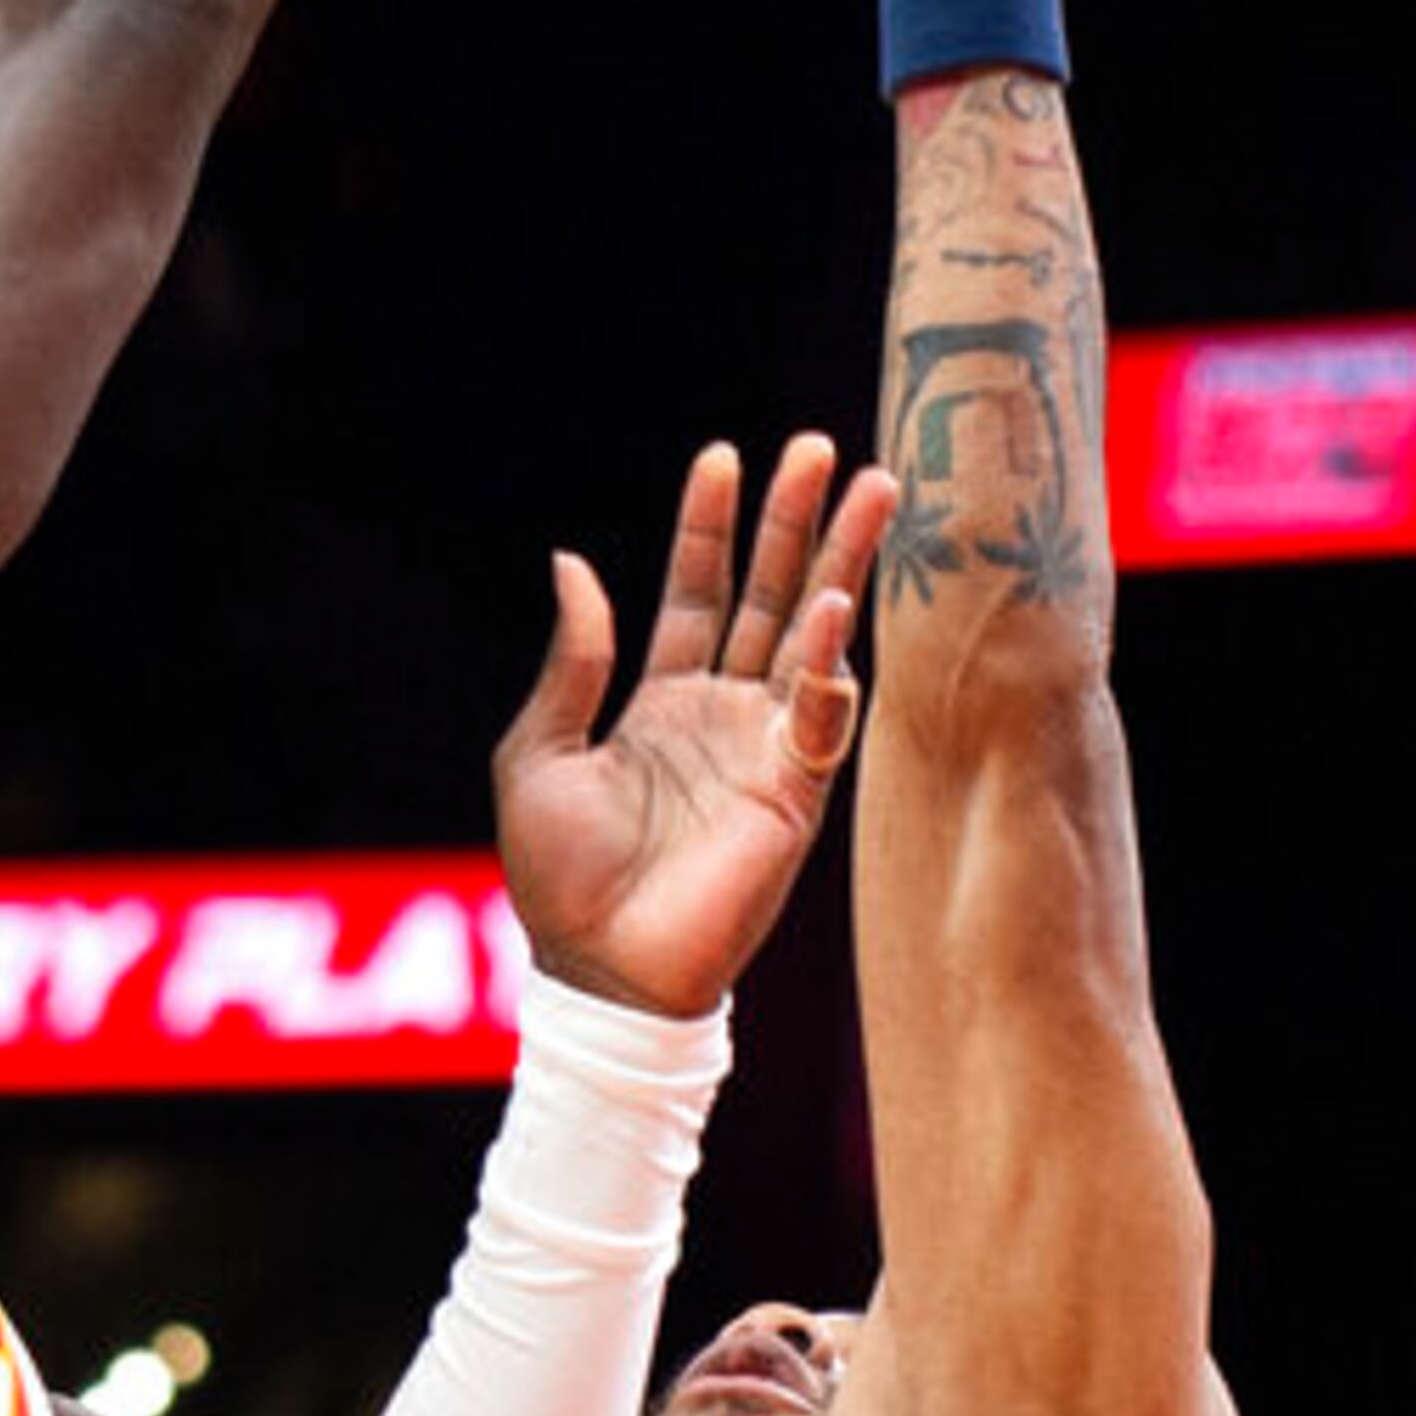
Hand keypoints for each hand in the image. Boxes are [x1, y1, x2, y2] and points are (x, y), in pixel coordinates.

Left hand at [496, 437, 897, 1014]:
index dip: (708, 525)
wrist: (600, 968)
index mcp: (660, 699)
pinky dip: (832, 663)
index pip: (695, 590)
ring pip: (815, 637)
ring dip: (844, 564)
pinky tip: (838, 607)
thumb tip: (573, 563)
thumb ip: (572, 662)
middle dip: (798, 522)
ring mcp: (765, 749)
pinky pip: (822, 717)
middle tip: (822, 447)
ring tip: (877, 490)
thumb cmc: (560, 877)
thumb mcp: (538, 754)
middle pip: (770, 595)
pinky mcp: (794, 793)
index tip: (722, 456)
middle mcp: (721, 712)